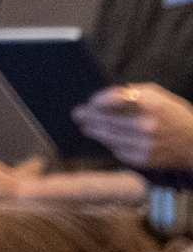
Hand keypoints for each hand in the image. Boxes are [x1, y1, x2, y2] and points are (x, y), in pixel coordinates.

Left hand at [76, 85, 192, 168]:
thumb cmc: (175, 116)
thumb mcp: (160, 96)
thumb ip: (135, 92)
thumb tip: (108, 95)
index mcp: (151, 105)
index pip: (115, 100)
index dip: (99, 100)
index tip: (90, 101)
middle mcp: (146, 125)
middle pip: (109, 119)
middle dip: (90, 116)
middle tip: (78, 114)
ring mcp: (145, 144)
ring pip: (110, 136)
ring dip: (95, 131)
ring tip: (85, 127)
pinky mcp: (144, 159)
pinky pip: (119, 151)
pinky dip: (111, 144)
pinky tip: (105, 139)